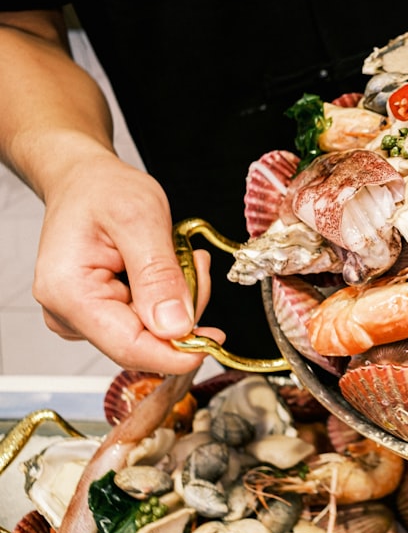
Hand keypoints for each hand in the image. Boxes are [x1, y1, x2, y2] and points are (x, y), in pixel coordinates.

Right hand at [32, 154, 224, 373]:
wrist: (84, 181)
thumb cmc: (103, 191)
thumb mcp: (140, 219)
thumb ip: (158, 274)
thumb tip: (175, 327)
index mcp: (70, 293)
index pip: (129, 347)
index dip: (178, 352)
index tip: (215, 339)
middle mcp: (68, 313)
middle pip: (145, 341)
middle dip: (183, 310)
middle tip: (195, 264)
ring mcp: (82, 316)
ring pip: (151, 332)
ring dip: (178, 299)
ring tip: (179, 256)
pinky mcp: (99, 313)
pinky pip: (147, 320)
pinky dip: (168, 297)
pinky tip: (167, 266)